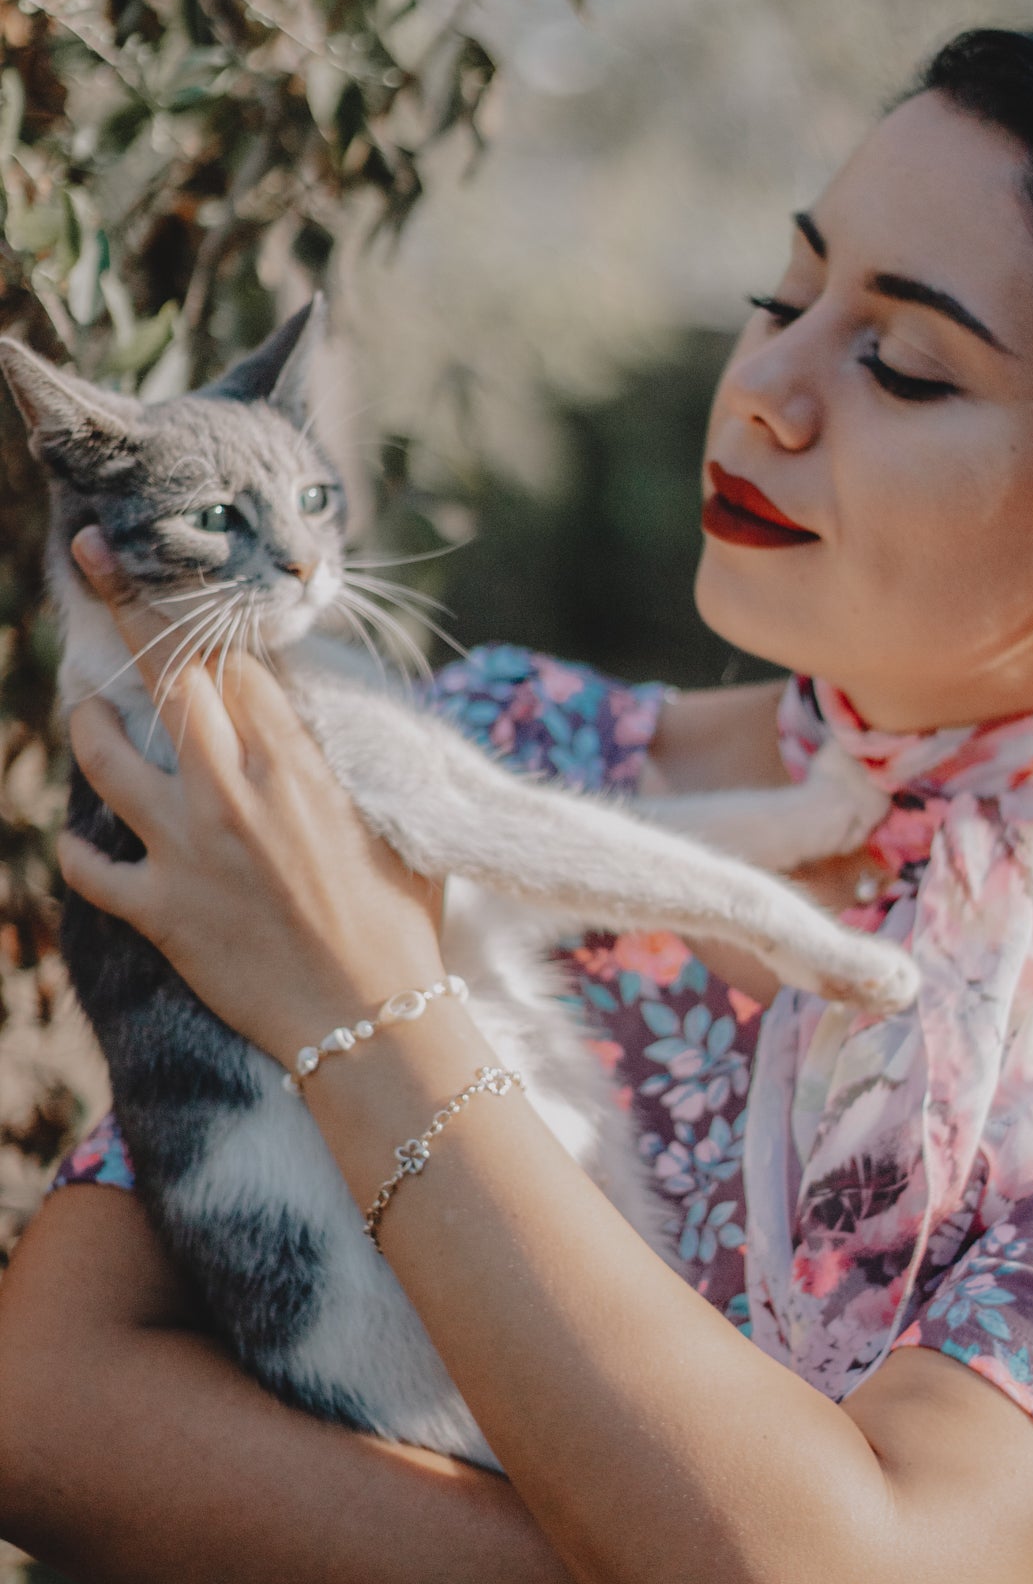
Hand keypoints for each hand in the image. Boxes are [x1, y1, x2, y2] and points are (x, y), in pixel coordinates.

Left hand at [56, 530, 446, 1066]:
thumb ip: (354, 761)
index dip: (207, 615)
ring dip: (88, 720)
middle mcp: (230, 794)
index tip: (180, 577)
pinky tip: (79, 841)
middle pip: (166, 679)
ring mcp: (186, 851)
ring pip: (105, 757)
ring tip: (84, 704)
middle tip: (95, 560)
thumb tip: (333, 716)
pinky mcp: (159, 911)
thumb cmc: (402, 925)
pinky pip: (90, 869)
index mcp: (295, 764)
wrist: (373, 1023)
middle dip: (125, 607)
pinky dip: (78, 852)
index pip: (237, 663)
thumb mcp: (396, 823)